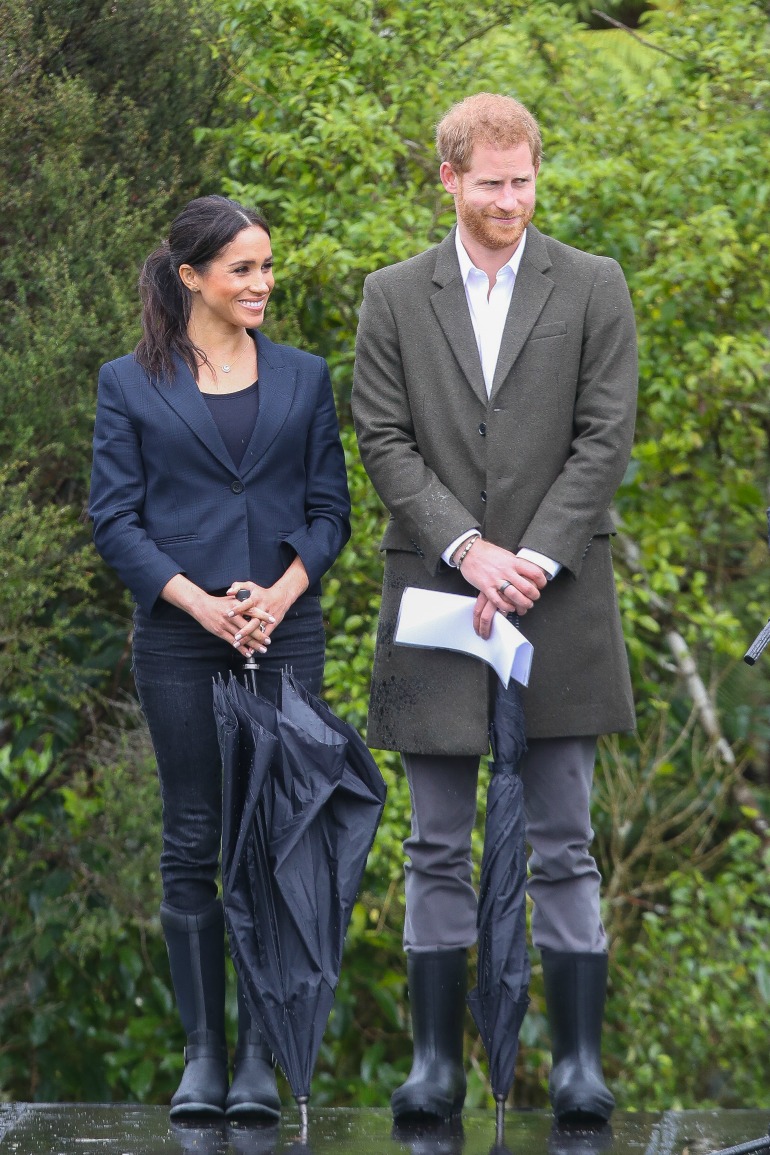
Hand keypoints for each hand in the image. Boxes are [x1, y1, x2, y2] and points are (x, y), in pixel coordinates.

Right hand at [159, 575, 273, 657]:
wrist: (201, 606)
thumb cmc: (218, 602)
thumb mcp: (231, 598)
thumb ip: (243, 600)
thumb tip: (255, 601)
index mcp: (237, 605)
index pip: (253, 611)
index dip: (263, 616)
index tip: (273, 620)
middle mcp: (232, 615)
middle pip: (249, 627)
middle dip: (260, 635)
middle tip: (268, 641)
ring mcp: (226, 624)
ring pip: (242, 637)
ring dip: (253, 644)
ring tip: (262, 649)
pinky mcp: (220, 632)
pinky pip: (233, 642)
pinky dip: (241, 648)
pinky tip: (248, 653)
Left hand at [225, 581, 282, 647]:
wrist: (281, 597)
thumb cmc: (262, 592)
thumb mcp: (250, 586)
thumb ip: (238, 587)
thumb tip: (228, 592)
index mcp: (256, 599)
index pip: (246, 604)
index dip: (238, 609)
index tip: (229, 614)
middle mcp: (262, 609)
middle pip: (253, 621)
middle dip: (244, 630)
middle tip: (235, 636)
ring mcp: (267, 618)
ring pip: (258, 630)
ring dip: (249, 639)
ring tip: (239, 644)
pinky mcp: (272, 625)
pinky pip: (264, 635)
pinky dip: (258, 642)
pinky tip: (250, 649)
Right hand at [457, 540, 546, 638]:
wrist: (469, 551)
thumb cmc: (488, 552)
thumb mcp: (506, 555)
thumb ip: (516, 564)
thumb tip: (528, 572)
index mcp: (513, 562)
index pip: (534, 573)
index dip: (541, 581)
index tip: (541, 585)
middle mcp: (506, 571)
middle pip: (527, 588)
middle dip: (534, 596)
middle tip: (534, 598)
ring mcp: (496, 580)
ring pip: (515, 596)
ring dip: (523, 603)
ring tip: (526, 605)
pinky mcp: (486, 587)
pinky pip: (498, 601)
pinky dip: (507, 606)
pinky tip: (510, 607)